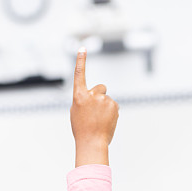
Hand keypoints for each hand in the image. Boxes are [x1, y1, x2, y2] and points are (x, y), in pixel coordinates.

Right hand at [70, 48, 118, 165]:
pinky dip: (110, 113)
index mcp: (79, 96)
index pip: (79, 74)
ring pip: (106, 99)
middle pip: (100, 88)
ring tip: (98, 120)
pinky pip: (113, 106)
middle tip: (94, 111)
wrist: (92, 142)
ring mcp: (104, 100)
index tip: (83, 48)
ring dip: (104, 107)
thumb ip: (84, 100)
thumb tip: (98, 96)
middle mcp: (92, 95)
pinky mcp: (114, 105)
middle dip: (99, 95)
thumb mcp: (77, 111)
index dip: (81, 61)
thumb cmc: (81, 129)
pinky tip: (105, 122)